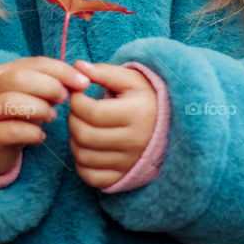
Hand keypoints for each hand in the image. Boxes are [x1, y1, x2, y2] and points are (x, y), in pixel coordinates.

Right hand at [0, 56, 90, 174]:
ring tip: (52, 116)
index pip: (34, 63)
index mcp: (1, 72)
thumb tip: (81, 79)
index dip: (61, 70)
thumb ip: (53, 85)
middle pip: (19, 78)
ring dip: (39, 108)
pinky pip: (11, 130)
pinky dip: (31, 133)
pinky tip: (41, 137)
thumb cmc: (18, 117)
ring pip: (11, 101)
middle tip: (63, 99)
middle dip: (48, 87)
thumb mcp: (35, 97)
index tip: (84, 83)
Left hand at [68, 60, 157, 188]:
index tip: (78, 93)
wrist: (170, 126)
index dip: (76, 101)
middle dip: (73, 119)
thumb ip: (104, 72)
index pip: (92, 112)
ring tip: (83, 125)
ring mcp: (129, 163)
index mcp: (138, 114)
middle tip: (78, 110)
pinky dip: (81, 163)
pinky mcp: (123, 178)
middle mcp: (135, 142)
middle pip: (84, 135)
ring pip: (83, 156)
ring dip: (75, 139)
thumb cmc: (145, 98)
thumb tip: (77, 66)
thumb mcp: (130, 79)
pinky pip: (90, 176)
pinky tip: (88, 146)